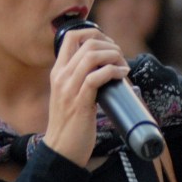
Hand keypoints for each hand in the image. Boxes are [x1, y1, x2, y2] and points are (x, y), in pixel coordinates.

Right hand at [45, 26, 128, 166]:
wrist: (62, 149)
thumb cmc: (71, 123)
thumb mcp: (70, 95)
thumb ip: (81, 80)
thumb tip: (106, 68)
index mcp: (58, 72)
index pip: (70, 36)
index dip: (93, 32)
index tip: (108, 44)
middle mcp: (61, 76)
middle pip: (86, 43)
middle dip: (109, 44)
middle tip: (120, 57)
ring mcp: (69, 89)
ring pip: (92, 56)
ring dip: (114, 56)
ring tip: (123, 65)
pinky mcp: (80, 103)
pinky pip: (97, 77)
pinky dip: (114, 71)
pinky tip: (122, 75)